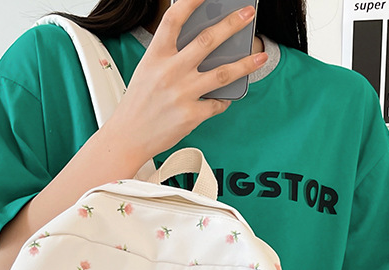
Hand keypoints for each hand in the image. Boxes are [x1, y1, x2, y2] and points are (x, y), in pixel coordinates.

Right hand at [101, 0, 266, 162]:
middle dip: (232, 24)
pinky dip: (224, 100)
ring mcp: (182, 94)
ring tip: (260, 56)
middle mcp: (170, 72)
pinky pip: (216, 103)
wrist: (128, 137)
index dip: (192, 1)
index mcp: (156, 56)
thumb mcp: (147, 71)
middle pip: (207, 41)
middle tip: (248, 14)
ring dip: (245, 64)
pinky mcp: (190, 115)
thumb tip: (201, 46)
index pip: (175, 19)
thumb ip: (169, 56)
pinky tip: (227, 96)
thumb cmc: (138, 104)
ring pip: (222, 73)